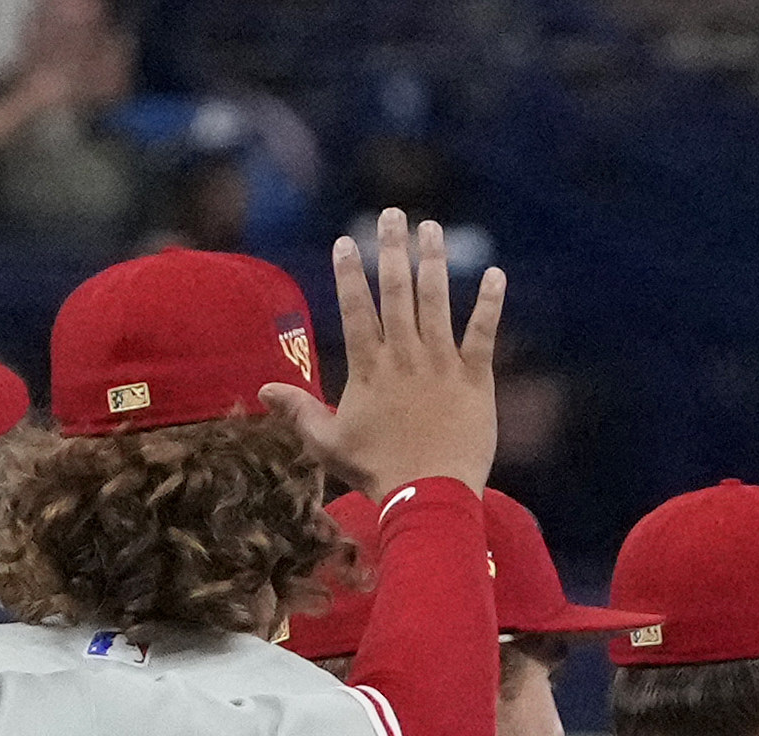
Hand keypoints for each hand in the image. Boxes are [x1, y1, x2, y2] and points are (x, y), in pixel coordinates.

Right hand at [276, 212, 501, 501]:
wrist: (429, 497)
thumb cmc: (377, 473)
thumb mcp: (328, 444)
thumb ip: (299, 411)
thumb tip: (263, 388)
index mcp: (370, 368)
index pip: (357, 309)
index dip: (350, 273)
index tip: (346, 242)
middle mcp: (405, 357)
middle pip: (396, 292)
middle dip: (392, 250)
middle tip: (392, 214)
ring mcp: (442, 365)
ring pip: (437, 303)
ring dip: (434, 262)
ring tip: (432, 228)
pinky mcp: (476, 380)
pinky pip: (483, 334)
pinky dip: (490, 303)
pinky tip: (495, 274)